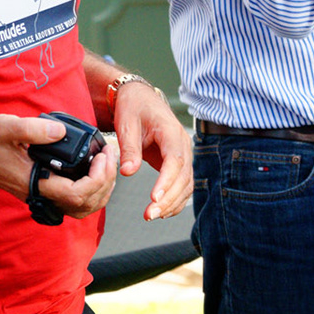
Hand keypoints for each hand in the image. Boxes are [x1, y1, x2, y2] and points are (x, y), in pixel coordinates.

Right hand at [0, 113, 117, 218]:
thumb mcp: (7, 127)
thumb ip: (34, 129)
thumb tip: (61, 131)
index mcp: (35, 183)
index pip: (76, 194)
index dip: (97, 179)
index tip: (101, 156)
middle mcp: (41, 194)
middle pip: (86, 204)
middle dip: (106, 182)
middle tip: (109, 155)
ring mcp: (43, 195)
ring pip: (83, 207)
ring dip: (102, 189)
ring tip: (107, 163)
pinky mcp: (45, 191)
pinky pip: (75, 200)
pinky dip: (91, 189)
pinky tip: (94, 170)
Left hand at [111, 81, 191, 219]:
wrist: (140, 99)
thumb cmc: (134, 108)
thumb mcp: (127, 124)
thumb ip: (129, 148)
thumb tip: (129, 172)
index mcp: (172, 132)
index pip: (175, 161)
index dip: (167, 181)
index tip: (155, 197)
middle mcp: (183, 145)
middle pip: (183, 178)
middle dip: (168, 199)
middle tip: (150, 213)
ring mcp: (184, 155)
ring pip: (186, 185)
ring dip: (172, 203)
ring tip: (152, 215)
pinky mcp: (178, 164)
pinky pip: (183, 186)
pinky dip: (175, 200)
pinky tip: (162, 211)